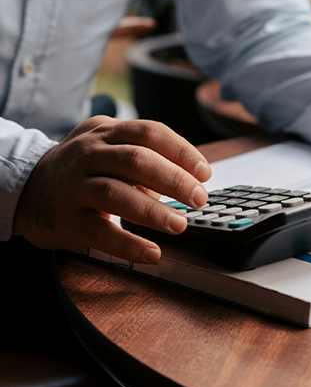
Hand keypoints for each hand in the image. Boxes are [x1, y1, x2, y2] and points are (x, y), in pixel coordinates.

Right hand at [12, 117, 211, 262]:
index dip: (181, 152)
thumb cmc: (86, 170)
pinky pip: (100, 232)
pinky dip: (129, 244)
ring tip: (180, 225)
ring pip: (117, 193)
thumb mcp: (111, 149)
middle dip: (174, 180)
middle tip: (199, 198)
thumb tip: (191, 180)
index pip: (150, 133)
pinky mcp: (68, 219)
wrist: (29, 190)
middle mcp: (88, 154)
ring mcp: (75, 186)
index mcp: (107, 133)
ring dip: (154, 211)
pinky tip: (152, 253)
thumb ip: (147, 158)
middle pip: (136, 160)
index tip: (205, 173)